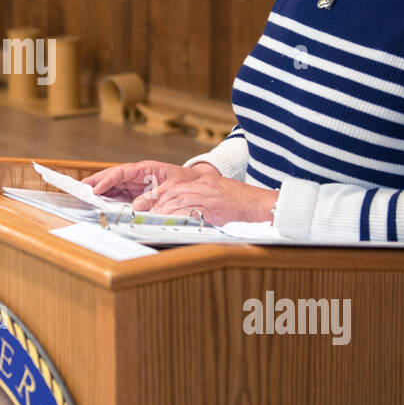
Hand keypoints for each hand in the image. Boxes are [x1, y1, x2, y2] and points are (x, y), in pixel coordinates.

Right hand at [84, 160, 195, 205]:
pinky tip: (99, 203)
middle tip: (80, 189)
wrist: (197, 184)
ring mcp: (136, 184)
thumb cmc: (185, 182)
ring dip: (100, 191)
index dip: (107, 180)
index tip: (96, 189)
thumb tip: (136, 206)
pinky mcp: (137, 193)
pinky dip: (109, 198)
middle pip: (113, 176)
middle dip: (96, 182)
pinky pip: (120, 194)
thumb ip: (154, 197)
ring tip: (84, 196)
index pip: (121, 172)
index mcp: (146, 169)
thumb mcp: (172, 188)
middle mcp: (138, 175)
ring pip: (114, 186)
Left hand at [144, 166, 277, 225]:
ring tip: (152, 219)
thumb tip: (179, 211)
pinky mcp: (213, 208)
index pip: (174, 186)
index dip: (157, 194)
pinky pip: (190, 211)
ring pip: (177, 200)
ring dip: (162, 211)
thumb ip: (200, 199)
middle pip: (172, 192)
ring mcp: (208, 196)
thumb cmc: (241, 203)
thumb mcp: (218, 195)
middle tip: (142, 212)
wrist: (261, 205)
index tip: (144, 202)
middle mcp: (203, 186)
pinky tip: (169, 222)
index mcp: (204, 182)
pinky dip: (177, 217)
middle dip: (155, 202)